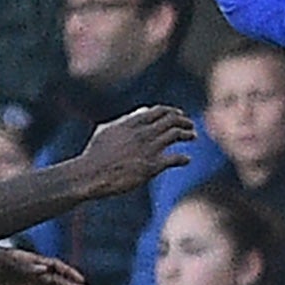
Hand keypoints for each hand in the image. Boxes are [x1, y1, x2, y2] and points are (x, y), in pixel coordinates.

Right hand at [75, 106, 194, 196]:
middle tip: (190, 125)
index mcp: (133, 122)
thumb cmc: (96, 153)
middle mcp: (143, 132)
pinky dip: (183, 158)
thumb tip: (143, 111)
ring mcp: (149, 149)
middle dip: (184, 120)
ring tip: (193, 136)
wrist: (91, 174)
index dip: (173, 111)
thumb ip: (127, 119)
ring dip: (188, 134)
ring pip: (177, 134)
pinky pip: (175, 158)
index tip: (179, 114)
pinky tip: (187, 160)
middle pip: (172, 120)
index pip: (160, 111)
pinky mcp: (152, 167)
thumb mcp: (108, 130)